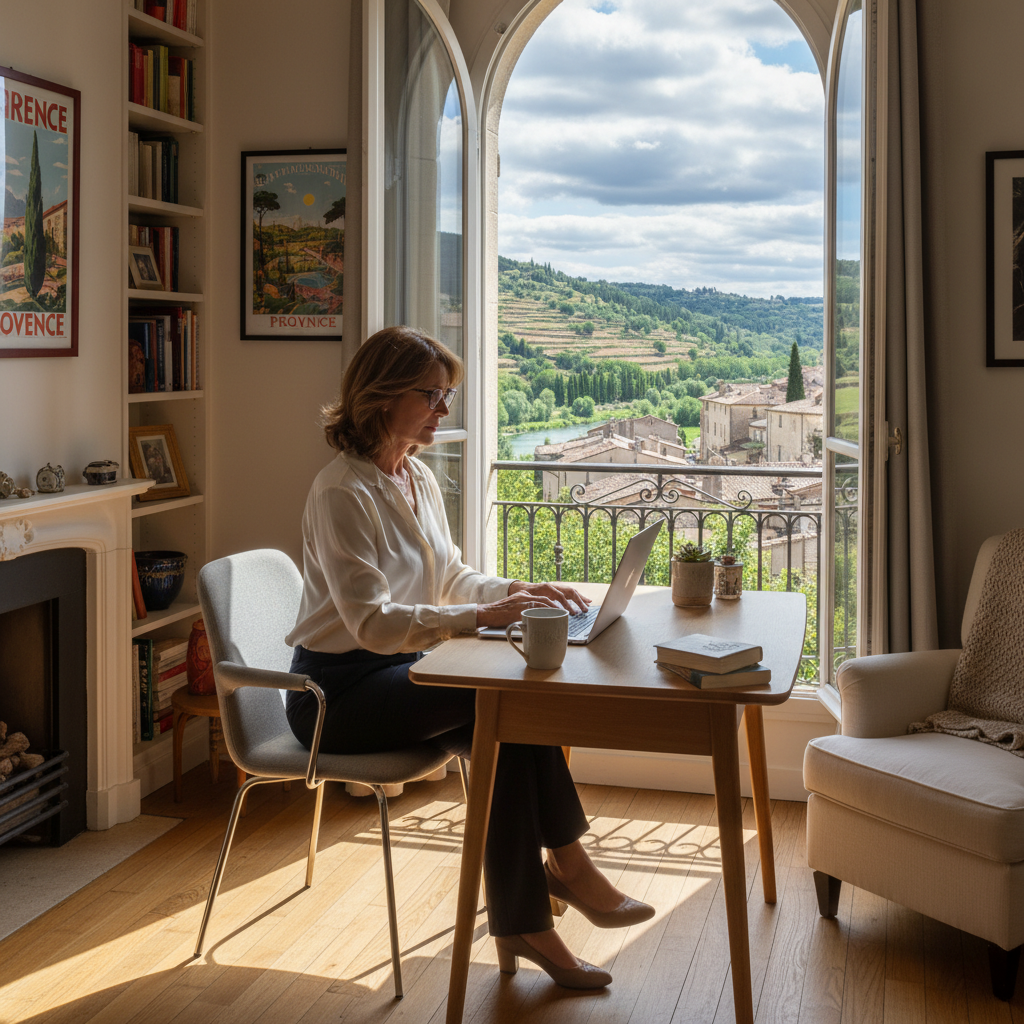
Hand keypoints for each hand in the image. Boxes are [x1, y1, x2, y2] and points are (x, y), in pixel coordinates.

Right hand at [475, 581, 590, 628]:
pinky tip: (558, 613)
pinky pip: (538, 605)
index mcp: (533, 593)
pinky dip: (549, 609)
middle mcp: (531, 592)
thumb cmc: (502, 616)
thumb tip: (550, 623)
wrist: (486, 613)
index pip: (557, 590)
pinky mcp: (521, 604)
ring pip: (550, 598)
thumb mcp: (521, 612)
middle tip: (585, 607)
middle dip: (573, 598)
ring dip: (564, 605)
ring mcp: (526, 597)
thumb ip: (535, 614)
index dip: (572, 595)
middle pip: (558, 590)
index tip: (585, 601)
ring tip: (574, 612)